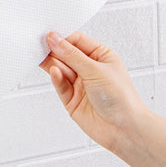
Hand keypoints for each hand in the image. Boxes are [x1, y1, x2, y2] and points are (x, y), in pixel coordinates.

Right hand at [39, 31, 147, 152]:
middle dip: (54, 50)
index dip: (63, 38)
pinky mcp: (72, 100)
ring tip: (43, 57)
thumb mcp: (95, 70)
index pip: (77, 41)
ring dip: (53, 64)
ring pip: (61, 70)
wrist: (125, 130)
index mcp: (100, 56)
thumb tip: (55, 40)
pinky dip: (56, 79)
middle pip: (66, 55)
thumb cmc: (121, 98)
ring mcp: (80, 85)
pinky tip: (54, 72)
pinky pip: (61, 86)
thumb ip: (72, 55)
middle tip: (40, 44)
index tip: (49, 36)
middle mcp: (90, 69)